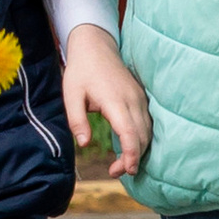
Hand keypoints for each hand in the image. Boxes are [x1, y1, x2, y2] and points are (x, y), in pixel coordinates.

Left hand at [60, 23, 150, 177]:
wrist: (95, 46)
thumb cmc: (81, 71)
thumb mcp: (71, 95)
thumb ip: (77, 120)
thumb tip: (84, 143)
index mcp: (115, 101)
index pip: (130, 132)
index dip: (131, 154)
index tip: (126, 170)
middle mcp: (132, 100)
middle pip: (142, 136)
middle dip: (133, 158)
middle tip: (115, 172)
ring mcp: (139, 98)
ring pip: (147, 131)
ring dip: (139, 150)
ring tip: (122, 163)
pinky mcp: (141, 97)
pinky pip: (147, 122)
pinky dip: (142, 138)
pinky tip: (131, 146)